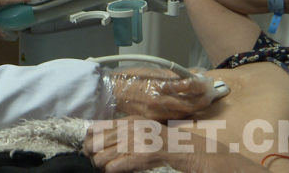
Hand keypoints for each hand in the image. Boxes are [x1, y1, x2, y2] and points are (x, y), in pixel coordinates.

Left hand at [83, 116, 264, 172]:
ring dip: (104, 164)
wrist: (201, 152)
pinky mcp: (153, 151)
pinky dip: (117, 169)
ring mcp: (145, 138)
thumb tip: (99, 144)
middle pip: (101, 140)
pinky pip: (126, 162)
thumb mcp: (146, 137)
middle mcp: (137, 125)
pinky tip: (113, 172)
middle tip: (95, 163)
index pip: (100, 127)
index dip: (90, 140)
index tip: (87, 150)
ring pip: (110, 153)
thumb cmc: (172, 147)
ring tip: (105, 169)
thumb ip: (127, 137)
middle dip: (94, 155)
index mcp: (133, 120)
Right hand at [109, 67, 215, 120]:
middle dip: (204, 98)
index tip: (207, 81)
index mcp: (160, 86)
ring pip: (185, 113)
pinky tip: (187, 106)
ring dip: (196, 106)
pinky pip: (174, 118)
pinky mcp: (155, 121)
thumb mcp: (153, 71)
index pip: (188, 86)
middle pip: (191, 104)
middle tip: (211, 92)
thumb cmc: (132, 78)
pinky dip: (183, 112)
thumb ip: (174, 74)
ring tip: (203, 98)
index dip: (201, 84)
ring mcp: (158, 114)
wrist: (113, 92)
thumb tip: (194, 74)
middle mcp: (160, 102)